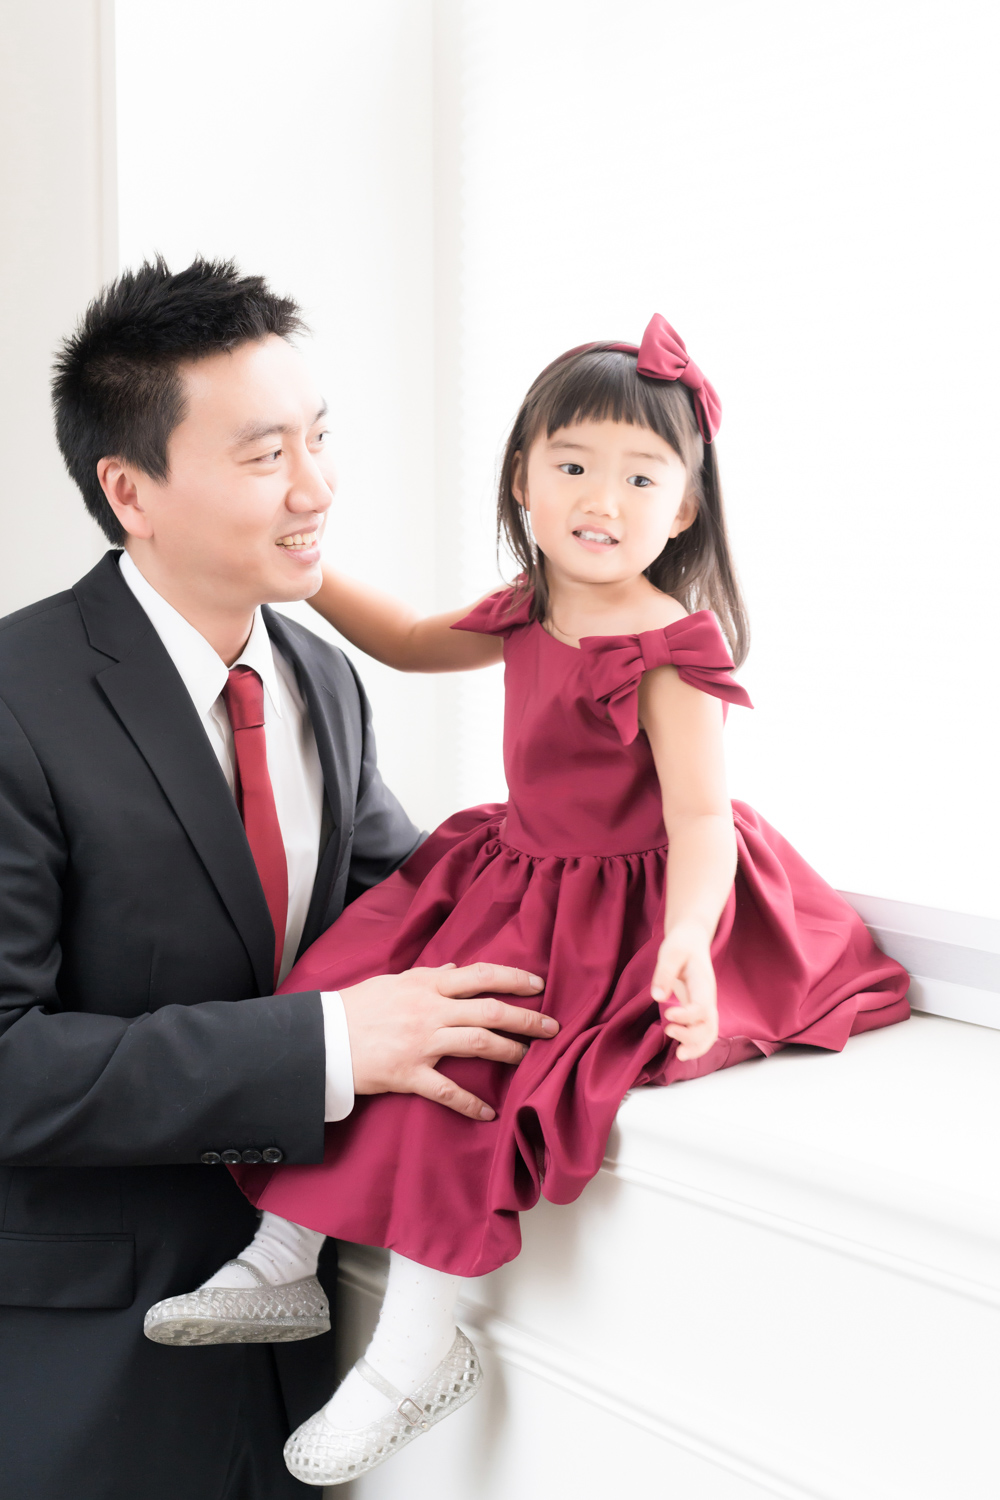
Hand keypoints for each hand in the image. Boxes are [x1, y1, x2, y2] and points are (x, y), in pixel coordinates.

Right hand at [340, 962, 555, 1120]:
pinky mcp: (410, 1074)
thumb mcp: (393, 982)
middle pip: (489, 1011)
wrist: (322, 1037)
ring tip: (528, 1058)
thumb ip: (428, 977)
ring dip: (509, 1051)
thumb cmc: (357, 1007)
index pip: (480, 976)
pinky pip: (447, 1091)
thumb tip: (455, 970)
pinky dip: (471, 1103)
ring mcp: (421, 1043)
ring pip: (477, 1043)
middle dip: (525, 1019)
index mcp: (426, 985)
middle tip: (552, 1026)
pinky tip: (489, 1111)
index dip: (513, 979)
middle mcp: (429, 1010)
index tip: (538, 986)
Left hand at [651, 924, 718, 1061]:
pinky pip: (703, 1031)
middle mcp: (708, 998)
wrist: (692, 940)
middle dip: (693, 1038)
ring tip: (679, 1055)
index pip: (702, 1007)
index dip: (687, 1016)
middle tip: (669, 1033)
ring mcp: (706, 1005)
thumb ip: (664, 973)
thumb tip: (657, 997)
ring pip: (710, 1033)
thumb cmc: (681, 944)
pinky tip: (680, 1050)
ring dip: (697, 1046)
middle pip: (710, 1026)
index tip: (667, 1014)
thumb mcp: (671, 952)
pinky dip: (695, 1044)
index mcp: (703, 984)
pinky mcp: (699, 1009)